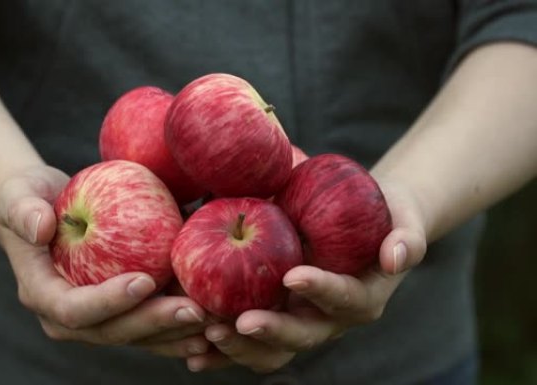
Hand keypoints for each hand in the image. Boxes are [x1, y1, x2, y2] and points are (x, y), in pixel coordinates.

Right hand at [0, 165, 209, 357]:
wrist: (44, 208)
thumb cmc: (28, 198)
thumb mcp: (18, 195)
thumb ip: (22, 210)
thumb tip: (41, 227)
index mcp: (42, 295)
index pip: (75, 309)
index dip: (110, 301)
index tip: (145, 280)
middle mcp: (69, 318)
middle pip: (113, 330)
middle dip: (154, 323)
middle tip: (193, 309)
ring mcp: (97, 319)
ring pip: (138, 336)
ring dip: (175, 333)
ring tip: (212, 323)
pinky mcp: (120, 311)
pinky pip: (151, 324)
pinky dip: (180, 325)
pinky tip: (213, 321)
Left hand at [186, 178, 427, 372]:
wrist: (365, 226)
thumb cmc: (382, 215)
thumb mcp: (402, 218)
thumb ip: (405, 237)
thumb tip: (397, 256)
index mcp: (361, 297)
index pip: (344, 299)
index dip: (322, 290)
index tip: (294, 275)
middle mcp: (329, 319)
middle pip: (302, 336)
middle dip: (271, 331)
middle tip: (237, 322)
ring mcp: (300, 322)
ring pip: (272, 350)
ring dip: (240, 348)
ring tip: (207, 335)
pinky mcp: (276, 320)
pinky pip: (249, 343)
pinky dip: (223, 352)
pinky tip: (193, 353)